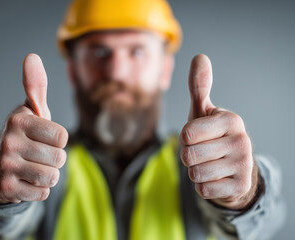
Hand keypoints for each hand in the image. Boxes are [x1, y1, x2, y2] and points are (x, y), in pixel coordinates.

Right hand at [0, 54, 68, 203]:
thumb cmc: (24, 135)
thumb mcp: (31, 110)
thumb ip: (36, 85)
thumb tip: (32, 56)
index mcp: (19, 119)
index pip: (63, 137)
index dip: (57, 140)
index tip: (43, 138)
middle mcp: (9, 141)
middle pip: (59, 158)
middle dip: (54, 160)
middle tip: (37, 155)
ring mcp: (6, 165)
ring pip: (52, 177)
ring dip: (48, 175)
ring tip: (32, 168)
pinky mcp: (6, 188)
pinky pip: (42, 193)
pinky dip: (39, 189)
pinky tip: (25, 180)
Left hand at [180, 54, 258, 209]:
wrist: (232, 167)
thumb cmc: (211, 136)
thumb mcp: (203, 111)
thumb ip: (199, 86)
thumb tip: (200, 56)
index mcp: (231, 120)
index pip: (187, 133)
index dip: (185, 138)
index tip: (197, 137)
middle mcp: (242, 141)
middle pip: (189, 155)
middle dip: (188, 156)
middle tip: (202, 153)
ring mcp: (244, 165)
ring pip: (195, 174)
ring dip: (195, 172)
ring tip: (208, 165)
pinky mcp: (241, 187)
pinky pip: (204, 190)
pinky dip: (203, 186)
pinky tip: (215, 179)